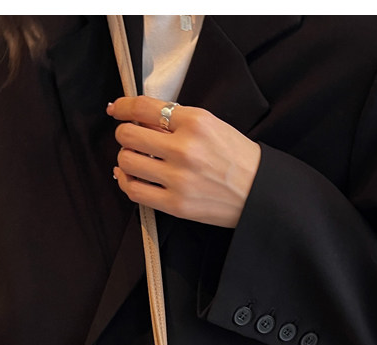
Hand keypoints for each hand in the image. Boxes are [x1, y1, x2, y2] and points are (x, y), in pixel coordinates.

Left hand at [107, 96, 260, 227]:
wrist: (260, 192)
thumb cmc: (237, 159)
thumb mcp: (213, 125)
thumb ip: (178, 120)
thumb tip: (140, 119)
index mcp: (195, 122)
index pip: (143, 108)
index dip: (123, 107)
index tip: (116, 110)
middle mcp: (184, 149)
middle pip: (128, 135)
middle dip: (124, 134)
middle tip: (131, 138)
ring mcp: (178, 179)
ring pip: (127, 161)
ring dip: (125, 158)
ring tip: (136, 159)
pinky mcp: (176, 205)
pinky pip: (134, 191)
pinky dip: (126, 181)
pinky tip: (129, 177)